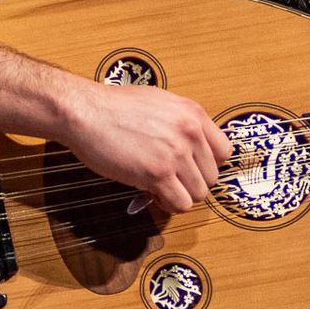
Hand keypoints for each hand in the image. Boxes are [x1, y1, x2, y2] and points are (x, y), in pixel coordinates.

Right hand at [59, 81, 232, 214]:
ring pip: (198, 194)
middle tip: (170, 181)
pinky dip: (168, 205)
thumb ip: (180, 123)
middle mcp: (190, 132)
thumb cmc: (113, 108)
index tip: (192, 169)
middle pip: (212, 176)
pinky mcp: (158, 173)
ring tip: (160, 188)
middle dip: (191, 183)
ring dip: (179, 196)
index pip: (224, 151)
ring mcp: (176, 153)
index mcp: (193, 113)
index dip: (207, 165)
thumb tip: (191, 148)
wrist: (85, 112)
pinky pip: (180, 204)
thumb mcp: (159, 103)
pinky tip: (153, 195)